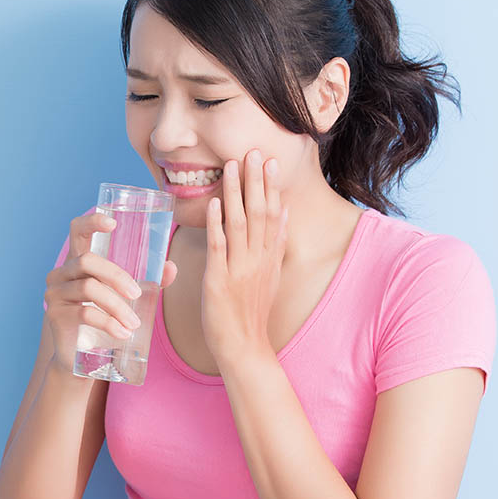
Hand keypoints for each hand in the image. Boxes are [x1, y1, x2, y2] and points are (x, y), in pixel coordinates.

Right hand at [44, 212, 178, 373]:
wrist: (83, 358)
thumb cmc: (106, 319)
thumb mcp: (128, 298)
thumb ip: (150, 281)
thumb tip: (171, 267)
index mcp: (78, 262)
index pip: (78, 231)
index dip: (92, 222)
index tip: (113, 223)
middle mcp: (62, 273)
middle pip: (87, 261)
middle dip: (116, 276)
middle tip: (137, 294)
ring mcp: (55, 293)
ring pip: (88, 289)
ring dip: (117, 306)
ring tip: (134, 323)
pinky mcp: (55, 315)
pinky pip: (84, 313)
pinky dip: (108, 323)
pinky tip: (123, 333)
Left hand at [200, 148, 288, 366]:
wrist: (244, 347)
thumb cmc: (250, 311)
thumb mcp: (269, 274)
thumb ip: (274, 243)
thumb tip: (282, 211)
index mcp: (269, 257)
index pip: (272, 214)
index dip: (271, 186)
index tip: (270, 160)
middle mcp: (258, 259)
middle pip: (259, 212)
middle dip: (255, 181)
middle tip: (253, 151)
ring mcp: (239, 269)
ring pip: (240, 223)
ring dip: (236, 192)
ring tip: (232, 165)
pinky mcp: (219, 280)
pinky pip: (218, 247)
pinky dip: (217, 223)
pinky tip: (215, 203)